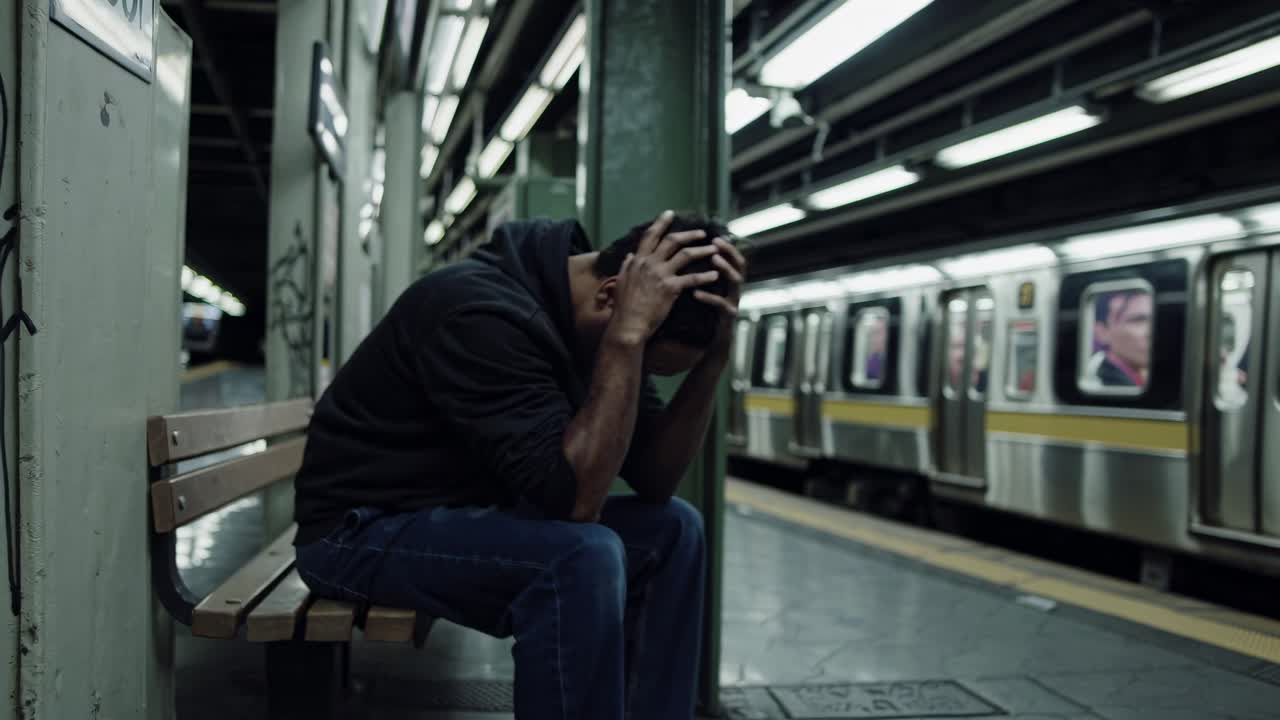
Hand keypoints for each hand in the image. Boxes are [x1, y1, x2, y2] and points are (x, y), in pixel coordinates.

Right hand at [609, 211, 721, 343]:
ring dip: (702, 251)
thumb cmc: (624, 307)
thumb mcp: (621, 281)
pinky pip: (692, 278)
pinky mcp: (670, 288)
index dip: (661, 222)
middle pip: (672, 241)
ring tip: (714, 250)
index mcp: (637, 260)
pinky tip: (714, 275)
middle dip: (689, 234)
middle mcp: (649, 263)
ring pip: (685, 255)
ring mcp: (660, 274)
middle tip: (702, 232)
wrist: (628, 325)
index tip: (670, 213)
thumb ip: (626, 265)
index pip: (650, 235)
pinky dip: (705, 276)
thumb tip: (629, 255)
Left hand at [694, 236, 746, 357]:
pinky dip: (709, 297)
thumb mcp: (707, 290)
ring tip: (713, 261)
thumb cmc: (707, 313)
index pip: (734, 257)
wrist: (711, 344)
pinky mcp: (728, 317)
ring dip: (726, 269)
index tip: (714, 236)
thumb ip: (704, 274)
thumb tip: (690, 254)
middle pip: (740, 265)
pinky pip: (721, 304)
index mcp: (730, 281)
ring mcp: (734, 302)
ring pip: (736, 282)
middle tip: (715, 245)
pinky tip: (696, 293)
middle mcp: (735, 289)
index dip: (727, 246)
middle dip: (729, 253)